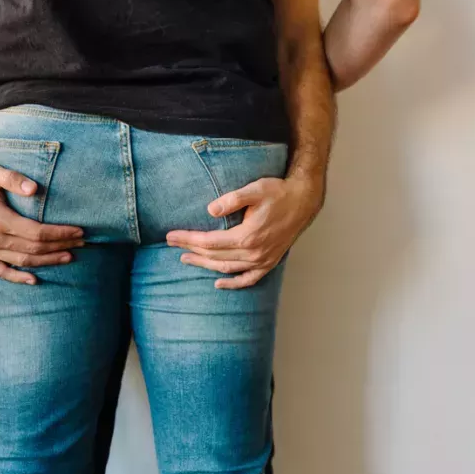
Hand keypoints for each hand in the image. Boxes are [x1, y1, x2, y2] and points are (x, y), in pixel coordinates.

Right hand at [0, 161, 84, 284]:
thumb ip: (13, 179)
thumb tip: (35, 188)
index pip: (37, 233)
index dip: (60, 234)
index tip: (79, 231)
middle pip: (34, 249)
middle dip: (61, 246)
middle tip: (82, 243)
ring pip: (22, 261)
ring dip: (47, 261)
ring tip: (69, 257)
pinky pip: (0, 271)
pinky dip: (17, 277)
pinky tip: (34, 280)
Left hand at [166, 176, 324, 288]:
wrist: (304, 201)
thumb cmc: (278, 193)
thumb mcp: (254, 190)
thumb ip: (231, 199)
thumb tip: (210, 210)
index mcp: (247, 236)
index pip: (208, 242)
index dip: (188, 239)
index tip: (171, 235)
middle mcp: (254, 253)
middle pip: (214, 256)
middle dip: (191, 250)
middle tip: (171, 244)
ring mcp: (262, 260)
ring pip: (227, 268)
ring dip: (205, 265)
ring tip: (187, 259)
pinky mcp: (269, 262)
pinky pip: (249, 279)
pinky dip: (233, 283)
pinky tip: (218, 283)